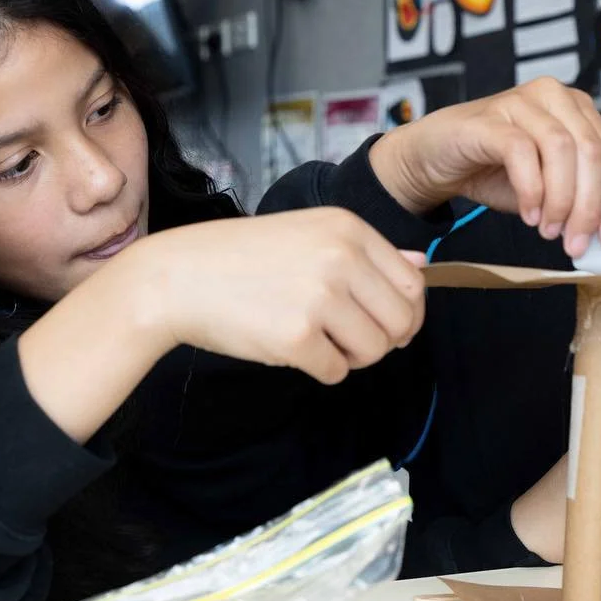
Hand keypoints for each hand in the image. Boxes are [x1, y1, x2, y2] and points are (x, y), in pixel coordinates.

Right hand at [20, 207, 425, 443]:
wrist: (178, 277)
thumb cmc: (242, 258)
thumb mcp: (309, 234)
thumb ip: (369, 252)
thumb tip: (422, 266)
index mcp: (348, 228)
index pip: (413, 285)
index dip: (405, 315)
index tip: (382, 323)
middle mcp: (340, 257)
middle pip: (401, 323)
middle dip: (381, 340)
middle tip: (347, 338)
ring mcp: (320, 297)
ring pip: (374, 351)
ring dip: (351, 357)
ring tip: (318, 340)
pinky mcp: (297, 336)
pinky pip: (337, 372)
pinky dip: (321, 369)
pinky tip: (292, 348)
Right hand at [368, 78, 600, 256]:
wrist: (433, 159)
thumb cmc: (491, 170)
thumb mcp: (545, 190)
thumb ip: (574, 203)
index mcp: (577, 109)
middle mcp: (554, 96)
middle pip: (592, 150)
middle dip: (590, 206)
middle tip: (577, 244)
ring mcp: (521, 101)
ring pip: (562, 148)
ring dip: (561, 199)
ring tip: (550, 232)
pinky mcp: (489, 117)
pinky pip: (521, 151)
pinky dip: (531, 189)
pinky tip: (529, 215)